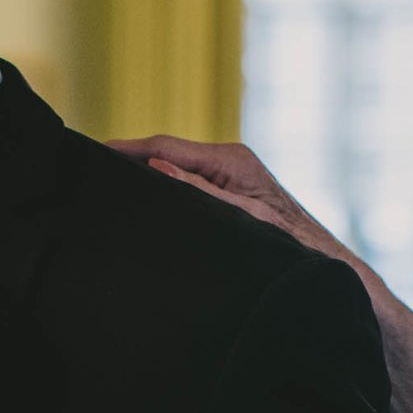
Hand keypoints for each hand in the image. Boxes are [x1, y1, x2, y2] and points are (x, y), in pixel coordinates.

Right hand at [107, 134, 397, 316]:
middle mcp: (229, 161)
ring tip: (108, 180)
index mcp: (231, 161)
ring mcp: (229, 175)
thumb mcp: (242, 219)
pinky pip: (186, 182)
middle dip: (130, 158)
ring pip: (175, 168)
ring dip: (145, 173)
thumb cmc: (289, 247)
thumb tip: (159, 168)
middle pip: (166, 153)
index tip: (95, 151)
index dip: (127, 148)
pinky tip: (143, 197)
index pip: (165, 146)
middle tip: (90, 165)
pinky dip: (161, 186)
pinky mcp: (229, 191)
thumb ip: (201, 192)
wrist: (322, 266)